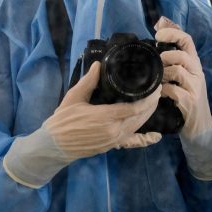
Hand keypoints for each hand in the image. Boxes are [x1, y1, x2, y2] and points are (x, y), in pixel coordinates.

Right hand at [45, 61, 162, 157]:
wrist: (53, 145)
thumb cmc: (63, 120)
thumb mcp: (74, 97)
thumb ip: (88, 81)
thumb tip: (97, 65)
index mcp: (105, 117)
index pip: (135, 108)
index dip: (149, 98)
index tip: (155, 87)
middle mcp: (113, 131)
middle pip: (140, 117)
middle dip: (152, 104)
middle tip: (158, 91)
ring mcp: (113, 140)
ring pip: (137, 127)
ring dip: (148, 115)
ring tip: (154, 102)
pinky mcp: (111, 146)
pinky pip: (132, 141)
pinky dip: (144, 139)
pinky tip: (155, 136)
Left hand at [156, 18, 211, 137]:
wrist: (201, 130)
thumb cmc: (187, 102)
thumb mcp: (183, 81)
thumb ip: (172, 66)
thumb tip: (154, 50)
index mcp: (194, 65)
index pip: (188, 41)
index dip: (173, 33)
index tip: (158, 34)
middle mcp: (198, 73)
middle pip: (182, 55)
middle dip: (166, 57)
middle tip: (157, 65)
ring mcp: (196, 88)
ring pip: (178, 71)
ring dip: (163, 75)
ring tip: (157, 82)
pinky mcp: (191, 103)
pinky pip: (174, 91)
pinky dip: (163, 92)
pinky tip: (160, 96)